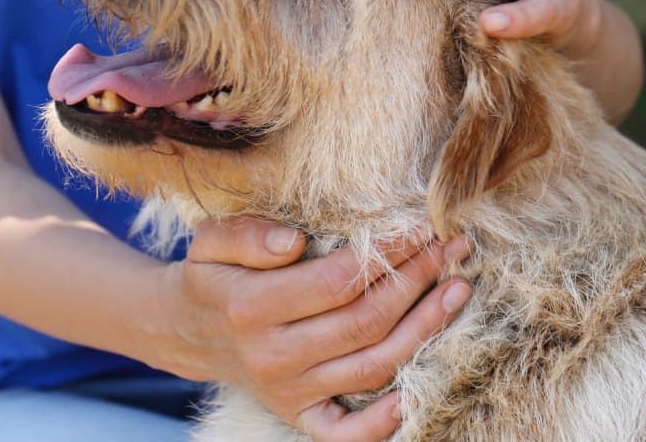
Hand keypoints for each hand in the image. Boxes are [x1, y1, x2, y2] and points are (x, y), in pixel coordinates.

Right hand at [154, 215, 471, 441]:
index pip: (337, 280)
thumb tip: (293, 241)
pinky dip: (382, 422)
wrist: (188, 330)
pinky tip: (417, 392)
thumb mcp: (212, 239)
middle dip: (417, 279)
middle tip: (452, 246)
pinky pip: (345, 433)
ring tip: (457, 290)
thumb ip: (248, 234)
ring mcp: (289, 391)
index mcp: (251, 306)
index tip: (421, 224)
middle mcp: (273, 355)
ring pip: (372, 366)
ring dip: (423, 329)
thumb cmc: (213, 273)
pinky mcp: (298, 415)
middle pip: (365, 321)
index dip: (386, 252)